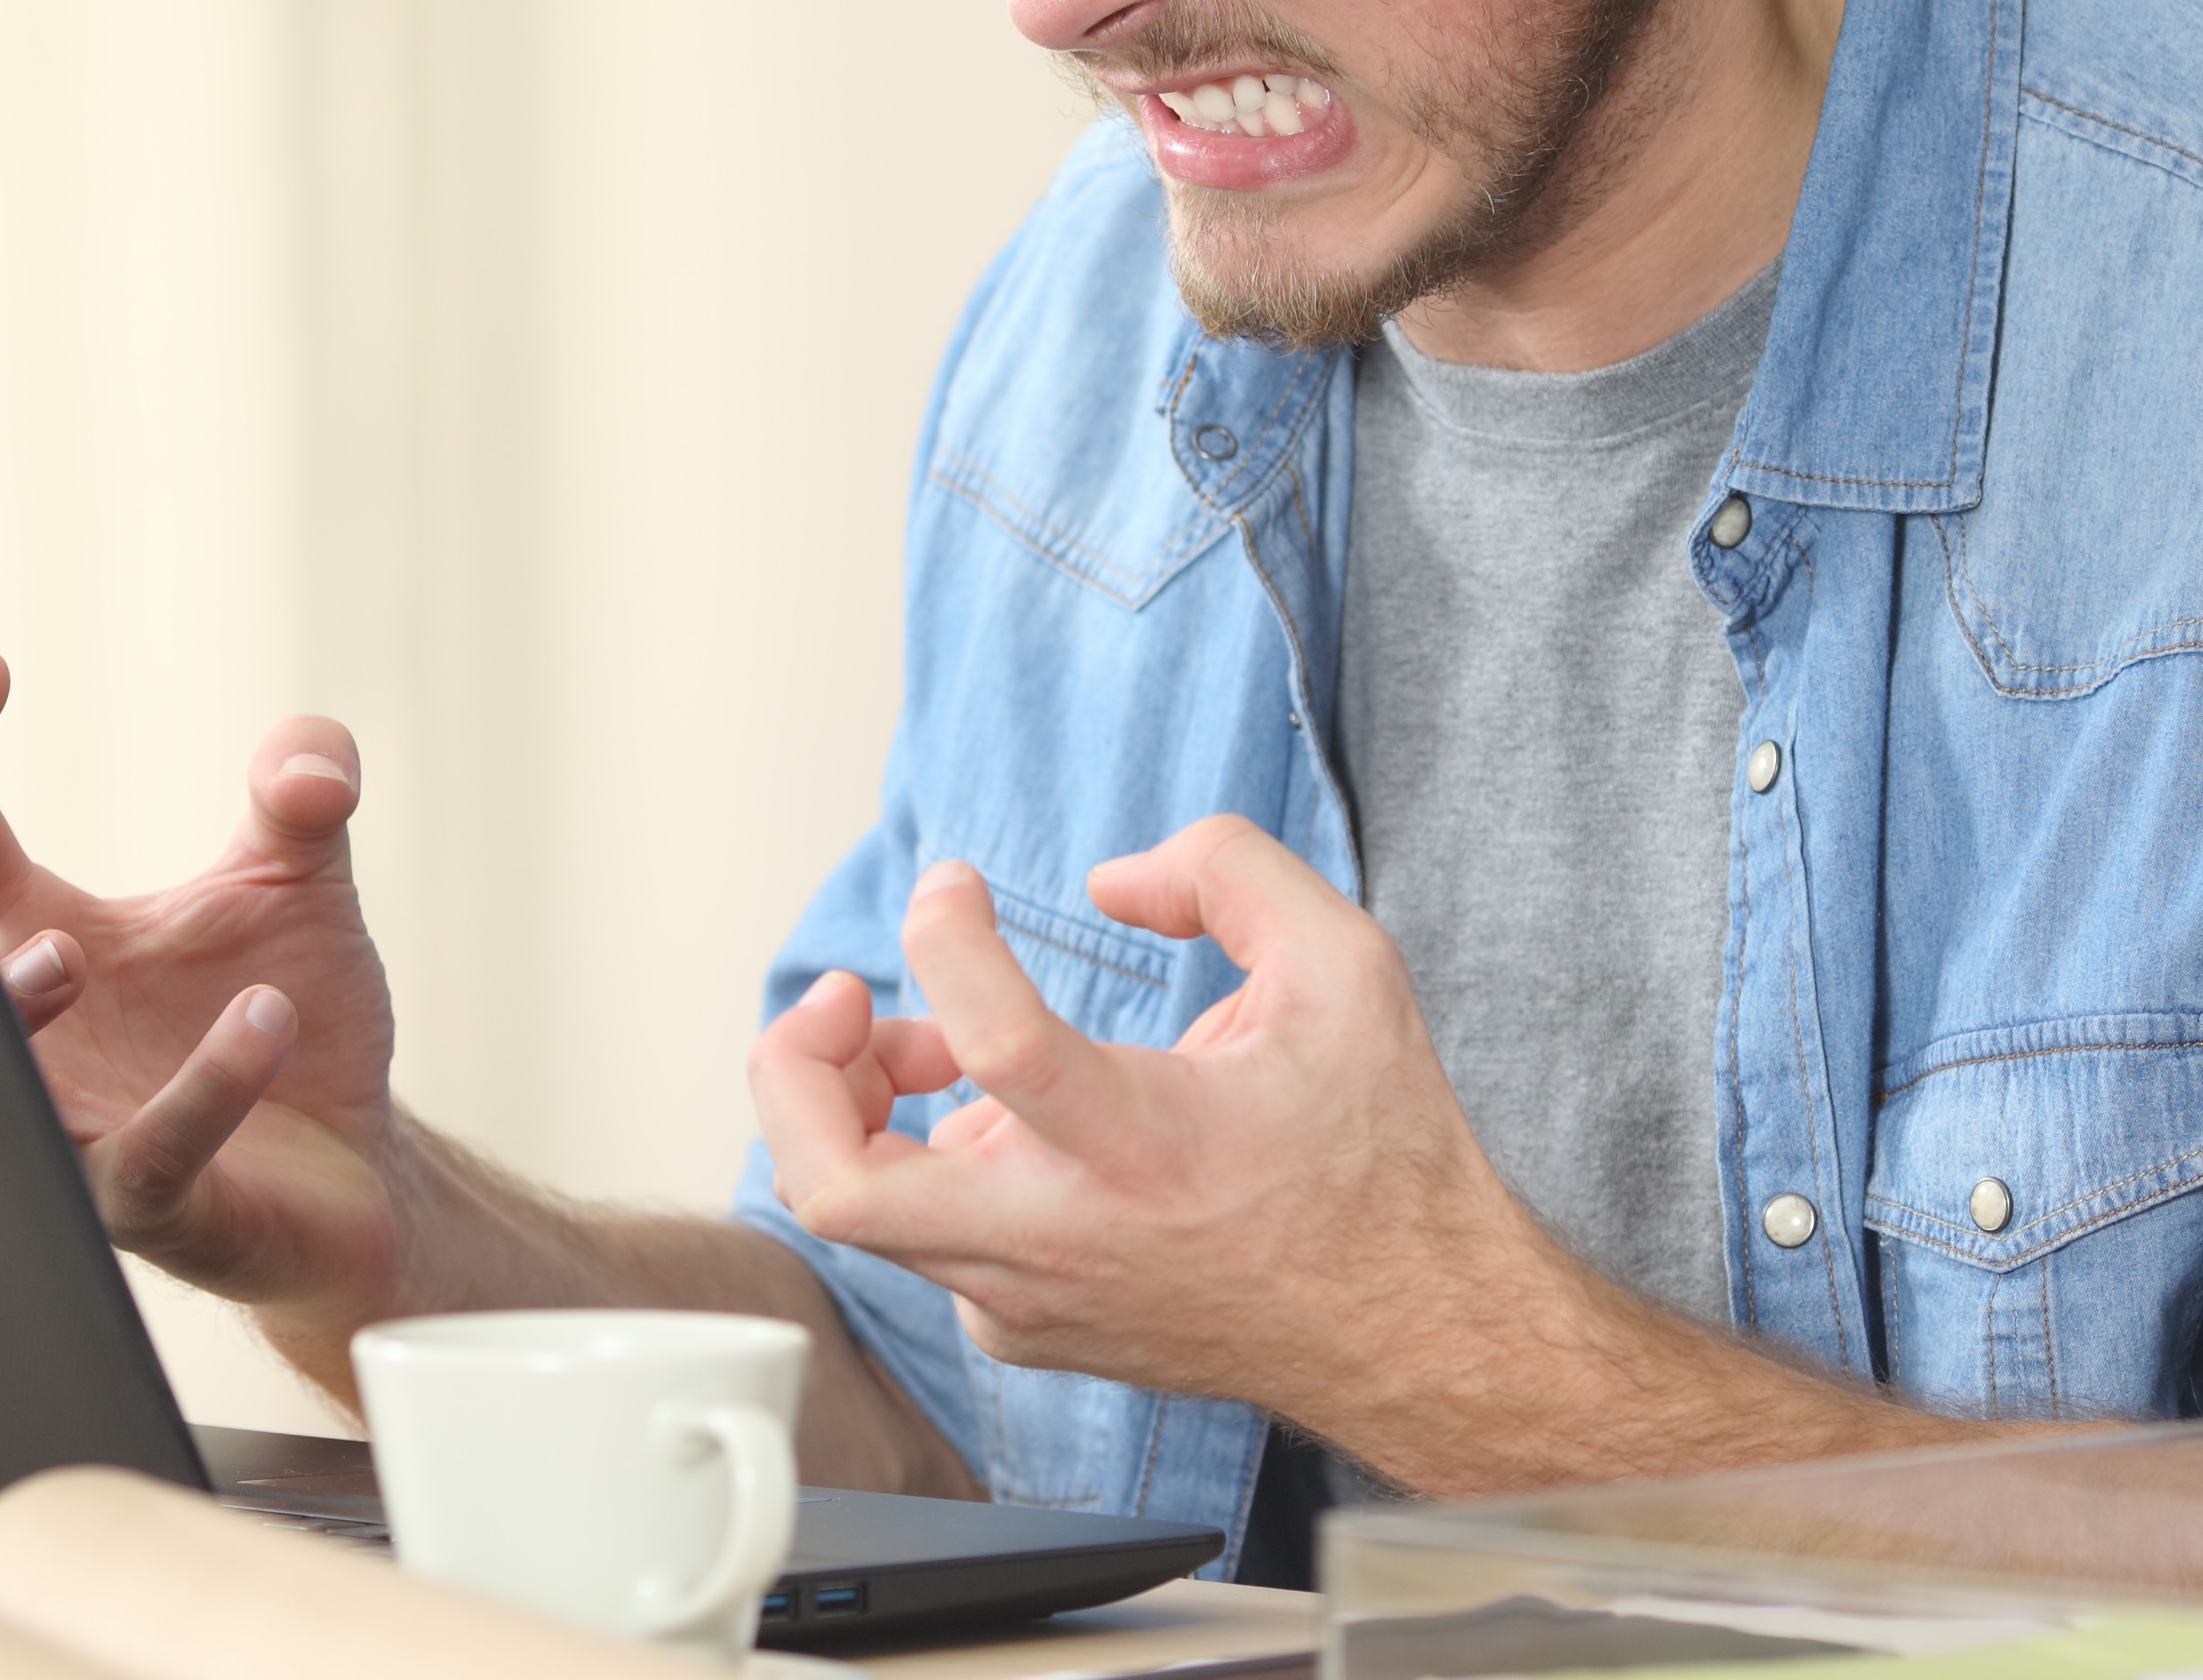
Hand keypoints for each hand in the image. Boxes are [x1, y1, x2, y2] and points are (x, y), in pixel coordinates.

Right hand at [0, 652, 409, 1321]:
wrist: (355, 1169)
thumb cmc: (289, 1019)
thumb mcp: (294, 883)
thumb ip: (303, 796)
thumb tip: (311, 753)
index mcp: (35, 922)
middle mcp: (34, 1020)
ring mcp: (76, 1120)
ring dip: (16, 1005)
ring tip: (73, 952)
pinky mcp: (149, 1201)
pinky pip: (148, 1153)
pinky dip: (204, 1086)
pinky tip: (266, 1019)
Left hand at [745, 815, 1548, 1435]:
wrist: (1408, 1330)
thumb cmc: (1374, 1156)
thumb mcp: (1346, 967)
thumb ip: (1227, 870)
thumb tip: (1109, 880)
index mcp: (1144, 1149)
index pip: (993, 1044)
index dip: (945, 938)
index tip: (953, 886)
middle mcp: (1065, 1242)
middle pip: (837, 1191)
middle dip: (795, 1073)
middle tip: (843, 1000)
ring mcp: (1029, 1302)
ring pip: (862, 1213)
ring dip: (860, 1105)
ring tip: (928, 1045)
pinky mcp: (1022, 1332)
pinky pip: (923, 1244)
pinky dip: (922, 1167)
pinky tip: (996, 1128)